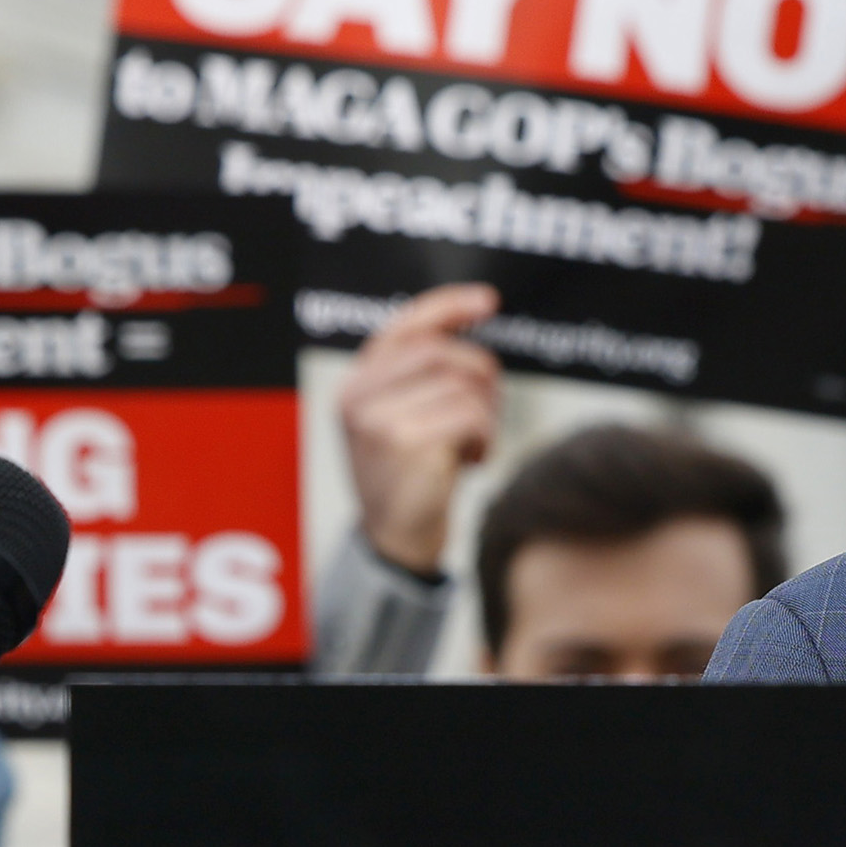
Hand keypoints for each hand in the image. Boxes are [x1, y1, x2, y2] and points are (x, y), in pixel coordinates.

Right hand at [339, 283, 502, 574]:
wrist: (396, 544)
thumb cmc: (411, 478)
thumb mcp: (402, 420)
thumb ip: (421, 377)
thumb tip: (471, 319)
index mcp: (357, 384)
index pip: (405, 326)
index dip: (449, 306)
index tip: (488, 301)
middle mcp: (359, 396)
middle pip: (446, 353)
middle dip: (482, 379)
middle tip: (485, 414)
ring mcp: (378, 420)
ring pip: (465, 386)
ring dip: (486, 417)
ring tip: (472, 445)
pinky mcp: (406, 444)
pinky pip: (472, 417)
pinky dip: (486, 439)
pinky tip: (471, 463)